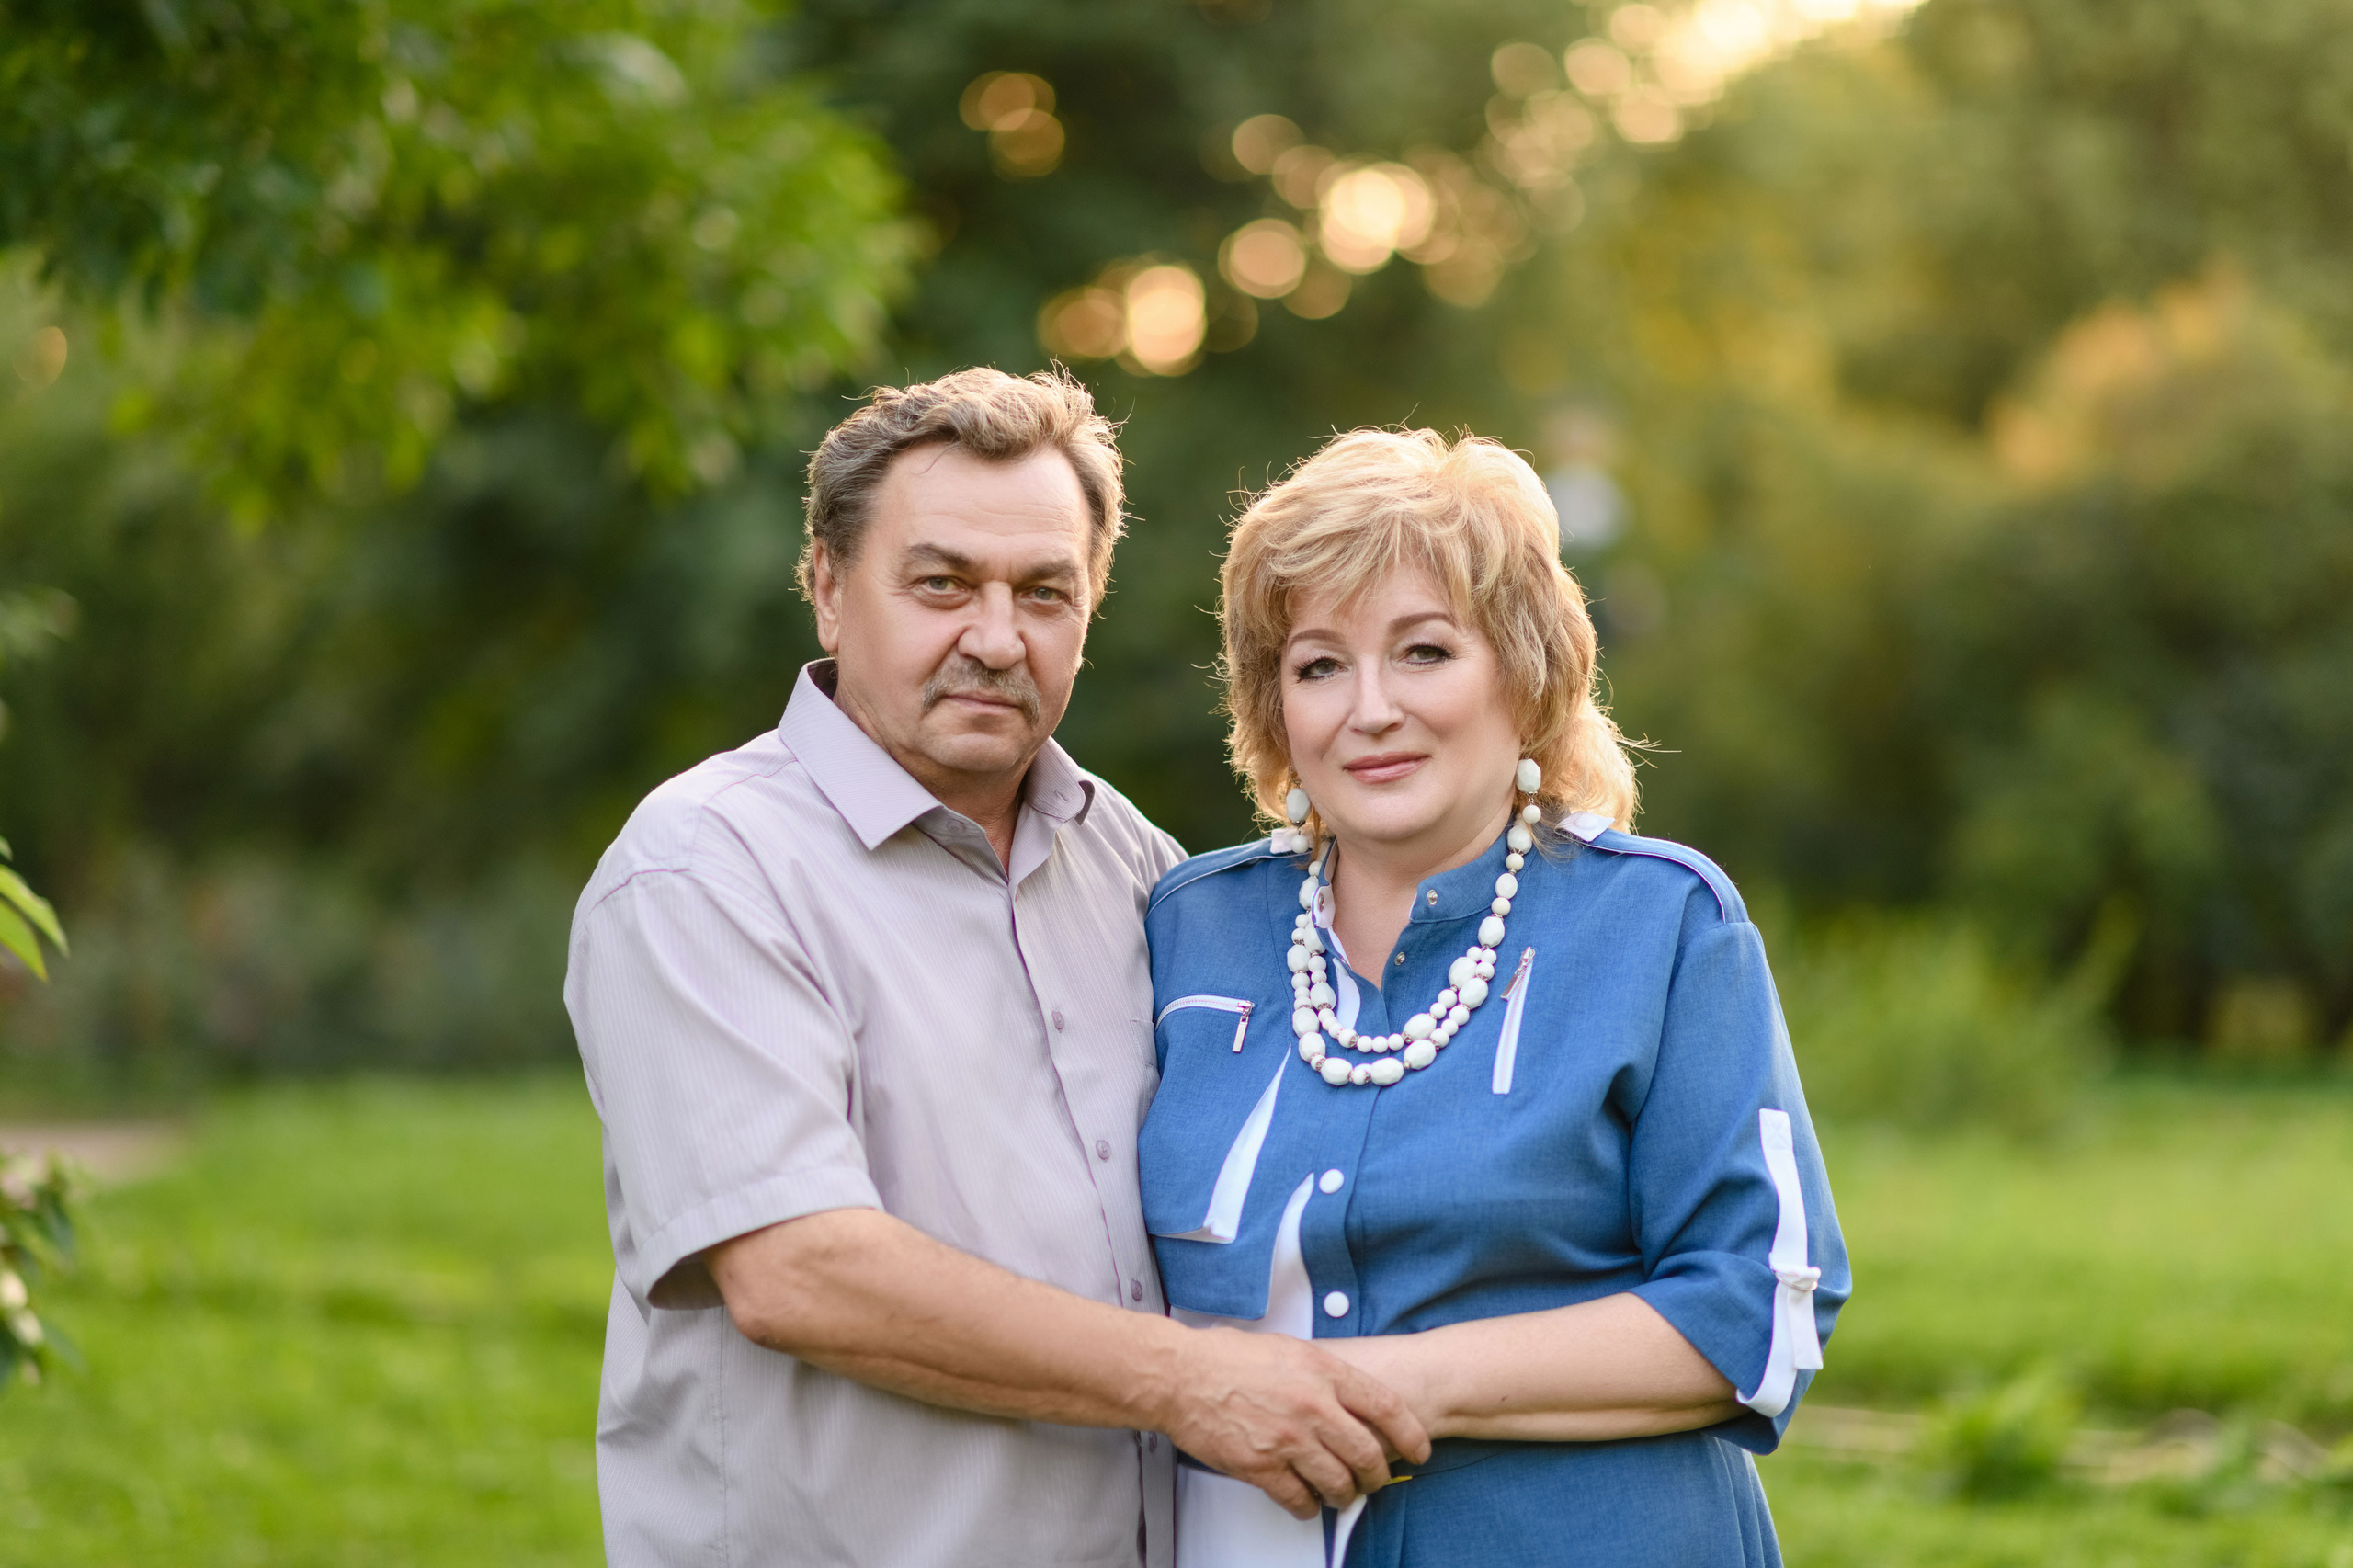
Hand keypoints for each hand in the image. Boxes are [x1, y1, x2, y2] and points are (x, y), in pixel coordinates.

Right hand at [1156, 1327, 1431, 1519]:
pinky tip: (1307, 1501)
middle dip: (1379, 1474)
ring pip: (1339, 1482)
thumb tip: (1351, 1396)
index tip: (1418, 1448)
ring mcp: (1288, 1440)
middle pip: (1368, 1454)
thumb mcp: (1292, 1350)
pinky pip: (1299, 1499)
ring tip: (1342, 1492)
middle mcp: (1313, 1407)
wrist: (1181, 1376)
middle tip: (1377, 1478)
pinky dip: (1308, 1506)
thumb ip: (1326, 1374)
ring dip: (1345, 1493)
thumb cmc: (1229, 1358)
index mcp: (1324, 1372)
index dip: (1410, 1434)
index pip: (1387, 1408)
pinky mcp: (1262, 1467)